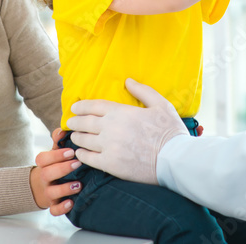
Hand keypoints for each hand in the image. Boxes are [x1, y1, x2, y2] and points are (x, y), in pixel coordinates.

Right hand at [30, 128, 82, 214]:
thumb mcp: (54, 151)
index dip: (55, 155)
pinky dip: (61, 208)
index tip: (71, 151)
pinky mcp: (53, 205)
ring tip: (78, 185)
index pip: (43, 159)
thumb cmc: (54, 164)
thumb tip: (64, 129)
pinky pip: (54, 210)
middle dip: (62, 169)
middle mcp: (44, 178)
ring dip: (64, 189)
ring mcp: (48, 192)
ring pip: (51, 193)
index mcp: (44, 164)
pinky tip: (71, 203)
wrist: (41, 186)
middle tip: (77, 163)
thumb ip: (58, 140)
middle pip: (47, 174)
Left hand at [67, 78, 187, 184]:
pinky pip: (88, 158)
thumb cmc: (170, 131)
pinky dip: (81, 154)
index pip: (93, 106)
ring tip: (75, 137)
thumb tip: (128, 81)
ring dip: (76, 137)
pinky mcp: (110, 164)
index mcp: (121, 112)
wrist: (174, 159)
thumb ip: (142, 91)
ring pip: (83, 140)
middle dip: (75, 121)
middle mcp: (110, 128)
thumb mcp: (160, 104)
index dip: (80, 106)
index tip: (74, 107)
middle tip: (71, 122)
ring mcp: (108, 147)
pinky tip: (81, 153)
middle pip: (84, 122)